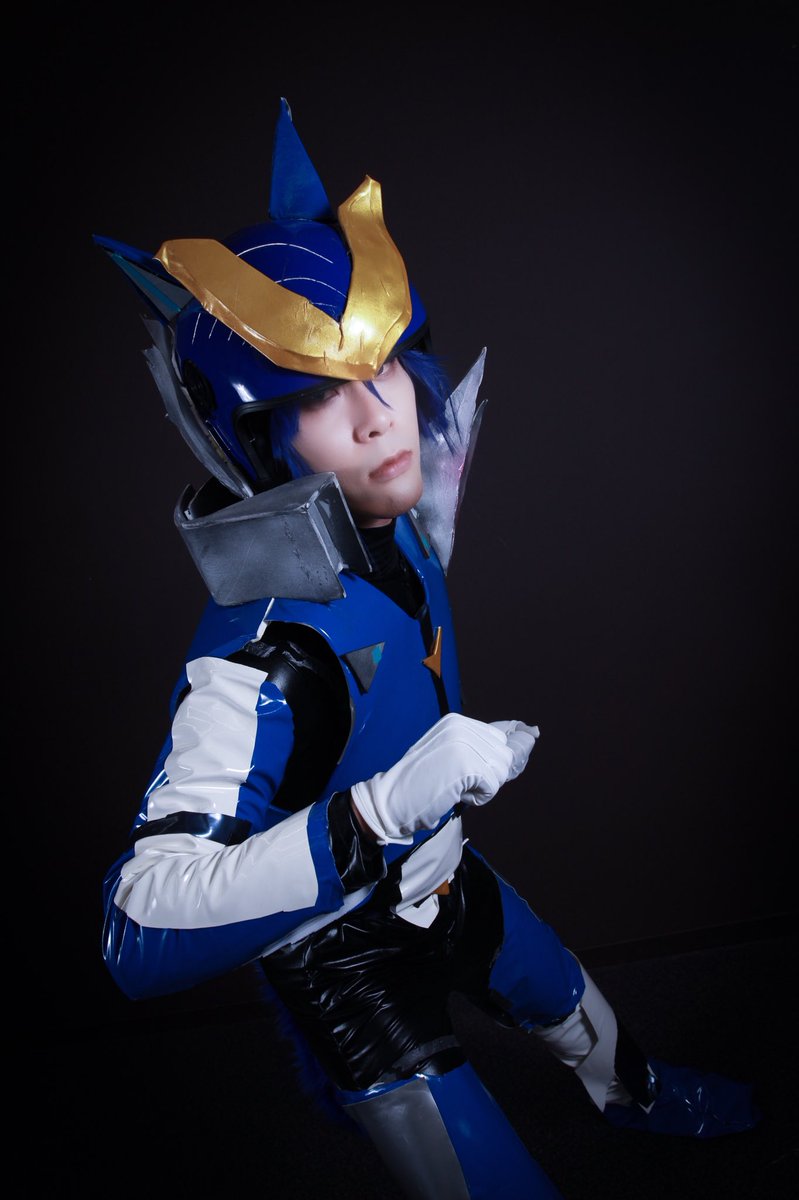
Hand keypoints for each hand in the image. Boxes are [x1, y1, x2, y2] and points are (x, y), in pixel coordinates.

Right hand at [350, 712, 536, 844]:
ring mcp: (462, 742)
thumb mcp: (449, 754)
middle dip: (491, 774)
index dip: (498, 757)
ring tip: (456, 786)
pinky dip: (478, 796)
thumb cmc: (421, 784)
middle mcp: (460, 726)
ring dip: (484, 786)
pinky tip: (455, 794)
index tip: (474, 769)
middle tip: (462, 782)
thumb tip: (533, 733)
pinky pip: (493, 785)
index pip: (500, 735)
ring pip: (502, 769)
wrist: (392, 800)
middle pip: (505, 754)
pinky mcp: (465, 763)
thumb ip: (481, 747)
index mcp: (456, 721)